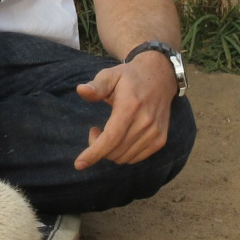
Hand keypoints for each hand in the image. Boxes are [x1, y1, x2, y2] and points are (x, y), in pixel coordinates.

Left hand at [73, 50, 176, 169]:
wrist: (160, 78)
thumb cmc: (129, 77)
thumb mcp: (110, 75)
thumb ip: (96, 86)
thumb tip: (81, 90)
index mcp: (130, 107)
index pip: (111, 138)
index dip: (94, 153)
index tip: (78, 164)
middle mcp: (145, 122)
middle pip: (115, 151)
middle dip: (98, 147)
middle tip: (95, 130)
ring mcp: (155, 133)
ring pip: (124, 157)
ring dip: (110, 151)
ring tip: (108, 131)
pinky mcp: (160, 140)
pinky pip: (135, 158)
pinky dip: (122, 154)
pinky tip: (120, 137)